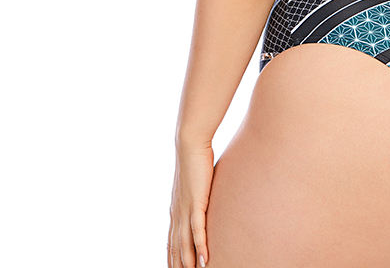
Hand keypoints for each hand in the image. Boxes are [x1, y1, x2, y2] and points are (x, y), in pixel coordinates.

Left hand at [168, 142, 212, 267]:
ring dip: (188, 262)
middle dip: (178, 264)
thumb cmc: (194, 158)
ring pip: (184, 244)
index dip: (172, 256)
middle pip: (175, 246)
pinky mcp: (196, 203)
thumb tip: (202, 194)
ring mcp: (186, 209)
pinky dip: (200, 247)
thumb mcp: (194, 180)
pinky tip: (205, 260)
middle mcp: (177, 213)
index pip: (171, 239)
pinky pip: (197, 230)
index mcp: (176, 208)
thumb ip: (196, 191)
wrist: (190, 144)